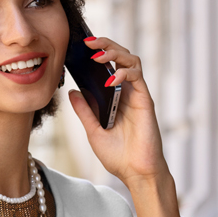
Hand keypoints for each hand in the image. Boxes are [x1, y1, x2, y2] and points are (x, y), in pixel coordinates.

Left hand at [68, 37, 181, 216]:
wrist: (136, 173)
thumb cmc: (118, 155)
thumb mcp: (93, 131)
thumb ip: (84, 111)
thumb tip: (72, 91)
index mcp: (114, 97)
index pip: (107, 66)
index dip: (96, 52)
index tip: (79, 47)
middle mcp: (127, 92)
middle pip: (120, 56)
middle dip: (105, 44)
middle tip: (87, 43)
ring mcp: (137, 95)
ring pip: (131, 60)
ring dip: (114, 52)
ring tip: (98, 56)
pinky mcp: (145, 100)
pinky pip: (137, 77)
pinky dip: (123, 73)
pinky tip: (110, 79)